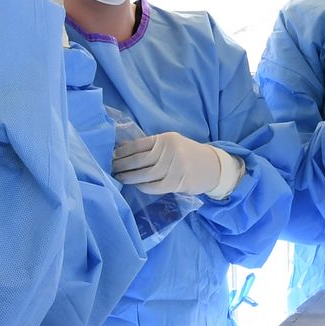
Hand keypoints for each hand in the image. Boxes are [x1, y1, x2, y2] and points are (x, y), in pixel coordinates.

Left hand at [112, 131, 244, 197]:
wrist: (213, 166)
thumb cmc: (188, 154)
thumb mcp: (172, 144)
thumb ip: (151, 146)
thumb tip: (123, 149)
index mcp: (166, 139)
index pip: (137, 145)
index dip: (122, 151)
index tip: (112, 156)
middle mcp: (169, 151)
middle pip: (138, 160)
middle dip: (121, 165)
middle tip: (111, 168)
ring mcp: (173, 168)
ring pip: (144, 174)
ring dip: (129, 177)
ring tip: (119, 178)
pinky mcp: (177, 183)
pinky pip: (153, 187)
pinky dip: (143, 187)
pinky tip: (137, 185)